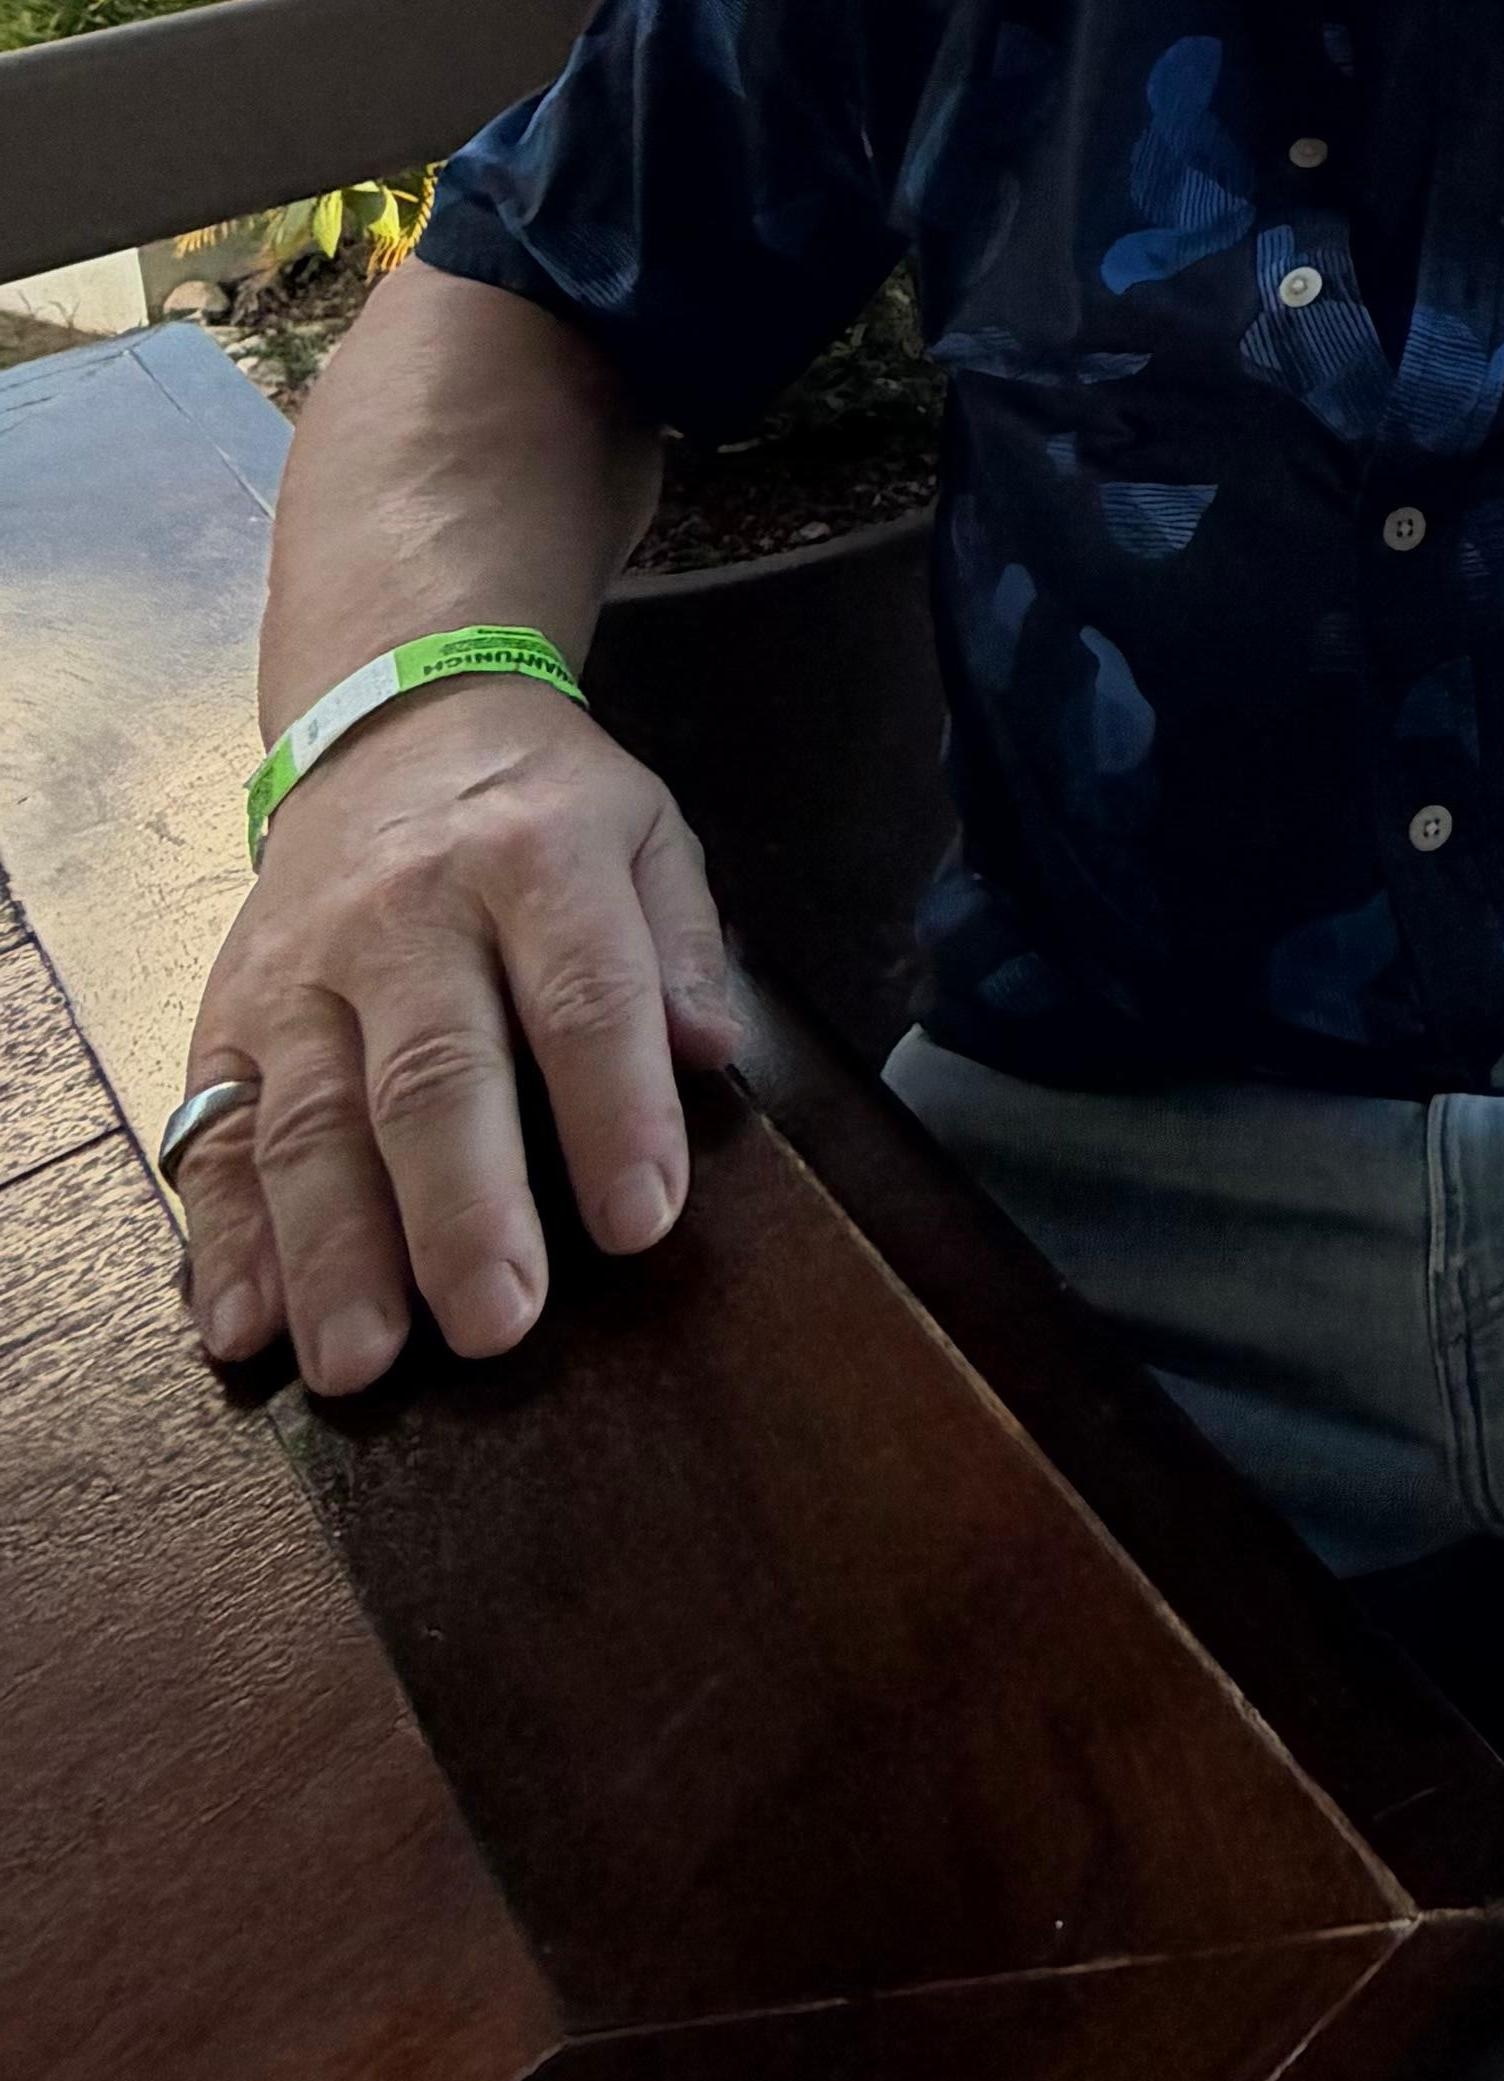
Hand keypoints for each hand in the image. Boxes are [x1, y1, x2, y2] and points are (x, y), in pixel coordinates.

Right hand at [169, 679, 741, 1397]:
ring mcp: (300, 968)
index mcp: (534, 856)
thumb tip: (712, 1052)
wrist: (394, 719)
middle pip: (432, 1072)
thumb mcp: (647, 833)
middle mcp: (405, 913)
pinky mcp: (227, 1013)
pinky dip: (223, 1239)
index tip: (641, 1223)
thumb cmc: (542, 807)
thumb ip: (682, 944)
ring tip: (360, 1361)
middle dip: (462, 1208)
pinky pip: (215, 1131)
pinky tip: (240, 1326)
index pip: (582, 992)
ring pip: (310, 1119)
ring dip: (332, 1251)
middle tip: (496, 1322)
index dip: (614, 1109)